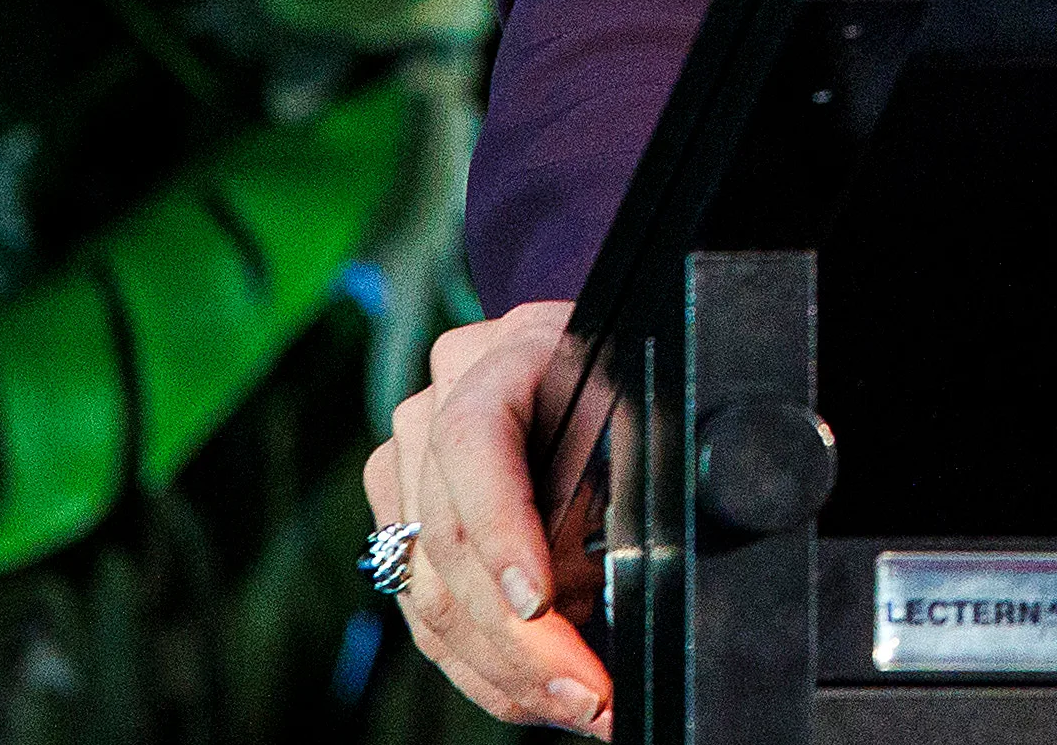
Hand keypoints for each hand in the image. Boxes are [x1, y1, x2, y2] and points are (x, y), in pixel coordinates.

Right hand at [371, 296, 613, 729]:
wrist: (596, 366)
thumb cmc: (635, 388)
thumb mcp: (652, 407)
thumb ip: (641, 464)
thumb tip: (640, 557)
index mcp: (506, 353)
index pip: (472, 440)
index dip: (500, 529)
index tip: (540, 605)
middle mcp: (438, 402)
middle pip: (450, 538)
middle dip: (523, 639)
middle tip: (593, 697)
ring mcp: (408, 462)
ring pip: (432, 594)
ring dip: (507, 669)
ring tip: (584, 704)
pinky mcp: (404, 519)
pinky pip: (428, 613)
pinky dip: (486, 665)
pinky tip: (542, 691)